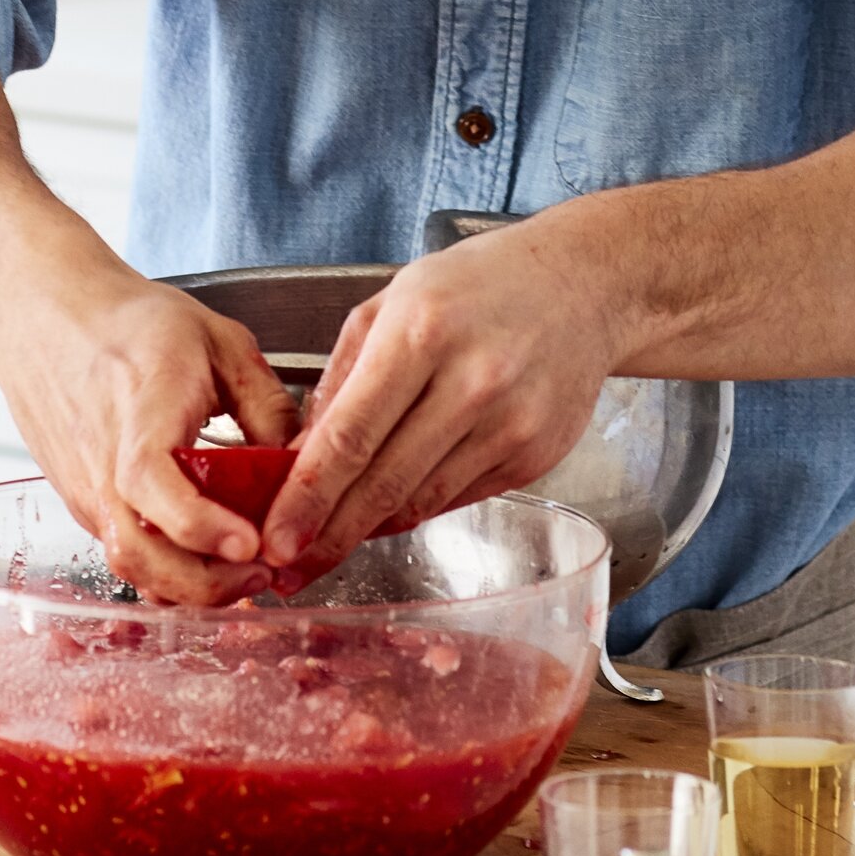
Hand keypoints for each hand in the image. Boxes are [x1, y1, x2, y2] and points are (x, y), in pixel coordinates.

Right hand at [0, 245, 301, 606]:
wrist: (47, 315)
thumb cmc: (130, 323)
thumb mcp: (219, 341)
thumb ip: (266, 404)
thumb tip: (299, 468)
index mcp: (139, 411)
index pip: (152, 483)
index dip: (199, 525)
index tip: (250, 543)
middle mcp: (101, 462)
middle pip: (138, 552)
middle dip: (205, 582)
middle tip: (262, 573)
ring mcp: (85, 490)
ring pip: (128, 564)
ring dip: (188, 586)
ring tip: (242, 574)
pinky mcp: (82, 504)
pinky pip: (123, 552)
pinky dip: (166, 570)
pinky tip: (205, 559)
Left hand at [262, 219, 621, 580]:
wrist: (580, 287)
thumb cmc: (476, 286)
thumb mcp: (393, 301)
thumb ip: (343, 377)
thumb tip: (299, 455)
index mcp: (421, 332)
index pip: (351, 435)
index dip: (308, 497)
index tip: (274, 540)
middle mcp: (470, 382)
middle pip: (384, 483)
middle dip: (329, 534)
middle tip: (287, 569)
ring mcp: (509, 425)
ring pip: (421, 501)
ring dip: (369, 529)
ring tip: (327, 544)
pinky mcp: (533, 457)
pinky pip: (457, 497)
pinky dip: (416, 508)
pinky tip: (389, 511)